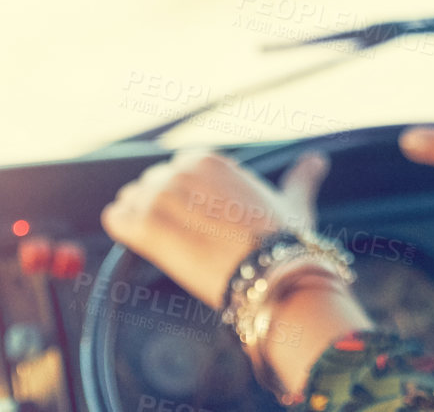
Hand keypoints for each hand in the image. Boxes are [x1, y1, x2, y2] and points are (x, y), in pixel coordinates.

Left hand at [99, 147, 330, 308]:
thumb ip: (300, 177)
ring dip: (140, 219)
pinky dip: (121, 229)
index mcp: (209, 159)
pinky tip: (138, 241)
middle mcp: (181, 170)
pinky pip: (115, 219)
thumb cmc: (283, 239)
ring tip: (164, 242)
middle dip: (163, 207)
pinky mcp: (146, 227)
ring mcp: (161, 197)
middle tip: (185, 236)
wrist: (271, 274)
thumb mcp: (293, 200)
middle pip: (152, 183)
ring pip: (132, 200)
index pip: (178, 168)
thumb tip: (318, 161)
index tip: (199, 217)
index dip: (185, 195)